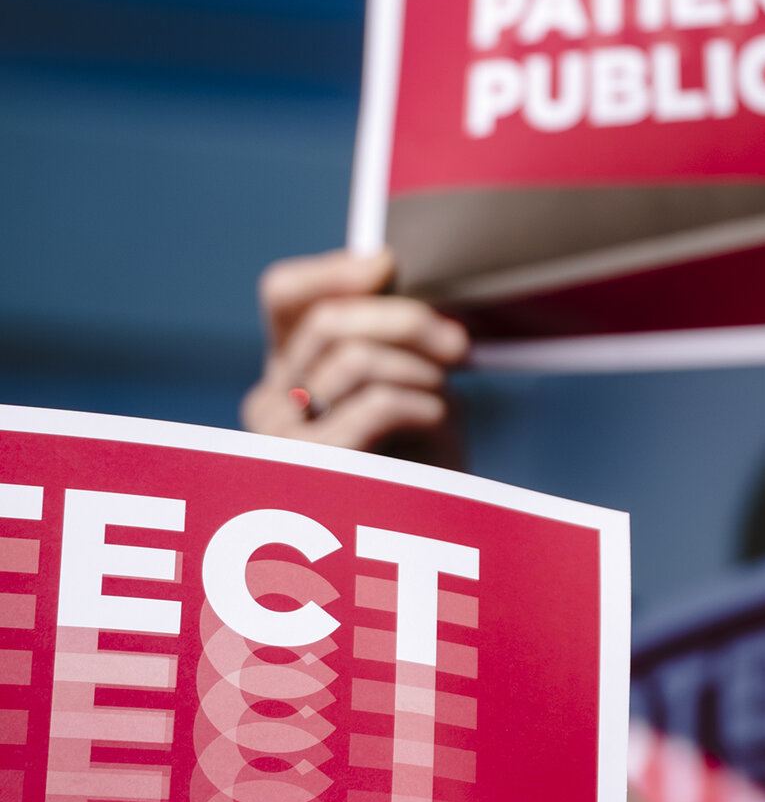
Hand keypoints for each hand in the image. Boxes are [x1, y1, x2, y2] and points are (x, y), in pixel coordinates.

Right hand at [241, 247, 469, 455]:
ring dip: (420, 371)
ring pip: (354, 360)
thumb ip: (390, 332)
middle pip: (330, 320)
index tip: (390, 264)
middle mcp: (269, 398)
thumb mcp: (409, 381)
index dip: (333, 268)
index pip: (283, 294)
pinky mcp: (310, 471)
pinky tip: (438, 421)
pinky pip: (373, 405)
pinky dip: (421, 404)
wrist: (428, 538)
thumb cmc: (423, 456)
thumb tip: (382, 262)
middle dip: (406, 320)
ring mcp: (280, 438)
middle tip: (458, 344)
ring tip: (445, 397)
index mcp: (290, 368)